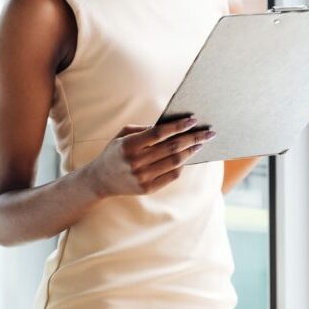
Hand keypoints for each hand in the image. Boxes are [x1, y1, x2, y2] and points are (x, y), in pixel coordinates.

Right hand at [89, 117, 216, 197]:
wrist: (100, 180)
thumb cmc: (116, 151)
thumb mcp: (124, 134)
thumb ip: (146, 129)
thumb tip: (172, 125)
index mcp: (129, 145)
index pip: (159, 133)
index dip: (178, 126)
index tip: (194, 120)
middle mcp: (136, 162)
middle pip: (172, 147)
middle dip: (193, 138)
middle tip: (209, 132)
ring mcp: (142, 177)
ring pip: (175, 162)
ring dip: (192, 151)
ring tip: (202, 143)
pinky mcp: (147, 189)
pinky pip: (171, 176)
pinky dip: (182, 165)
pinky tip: (188, 157)